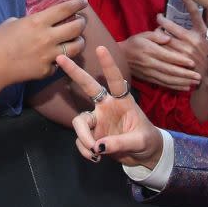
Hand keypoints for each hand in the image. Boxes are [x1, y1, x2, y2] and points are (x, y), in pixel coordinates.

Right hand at [0, 0, 88, 87]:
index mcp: (37, 22)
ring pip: (76, 47)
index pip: (65, 9)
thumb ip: (31, 21)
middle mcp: (47, 37)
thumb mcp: (13, 22)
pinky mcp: (47, 70)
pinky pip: (60, 63)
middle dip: (82, 22)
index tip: (83, 1)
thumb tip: (42, 22)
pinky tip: (54, 57)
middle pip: (77, 28)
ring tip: (76, 40)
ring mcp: (49, 55)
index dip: (77, 3)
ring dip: (79, 41)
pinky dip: (59, 60)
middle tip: (80, 21)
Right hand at [58, 47, 162, 167]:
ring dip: (83, 137)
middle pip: (88, 87)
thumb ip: (120, 143)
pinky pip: (81, 140)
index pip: (115, 80)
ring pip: (80, 121)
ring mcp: (97, 120)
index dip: (108, 65)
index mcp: (123, 101)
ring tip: (95, 152)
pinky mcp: (92, 134)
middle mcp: (106, 106)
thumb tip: (98, 146)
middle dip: (75, 72)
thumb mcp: (140, 141)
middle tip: (60, 57)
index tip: (100, 49)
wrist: (144, 156)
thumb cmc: (147, 141)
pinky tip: (96, 157)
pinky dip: (85, 150)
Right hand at [119, 30, 199, 90]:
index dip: (180, 60)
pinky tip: (185, 88)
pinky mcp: (148, 79)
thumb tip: (168, 37)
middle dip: (185, 74)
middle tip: (199, 76)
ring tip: (195, 83)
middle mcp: (149, 63)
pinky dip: (175, 87)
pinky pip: (163, 84)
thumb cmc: (134, 43)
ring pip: (167, 79)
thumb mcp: (143, 35)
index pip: (167, 56)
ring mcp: (149, 73)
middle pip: (169, 70)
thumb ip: (156, 35)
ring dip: (182, 82)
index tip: (192, 63)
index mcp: (149, 50)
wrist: (119, 57)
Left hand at [155, 0, 207, 91]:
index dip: (186, 1)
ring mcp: (183, 50)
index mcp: (202, 32)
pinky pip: (162, 49)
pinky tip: (157, 45)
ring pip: (163, 37)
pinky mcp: (176, 60)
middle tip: (159, 17)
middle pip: (170, 26)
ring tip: (157, 31)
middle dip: (162, 20)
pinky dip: (158, 46)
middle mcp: (192, 40)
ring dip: (158, 34)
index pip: (194, 12)